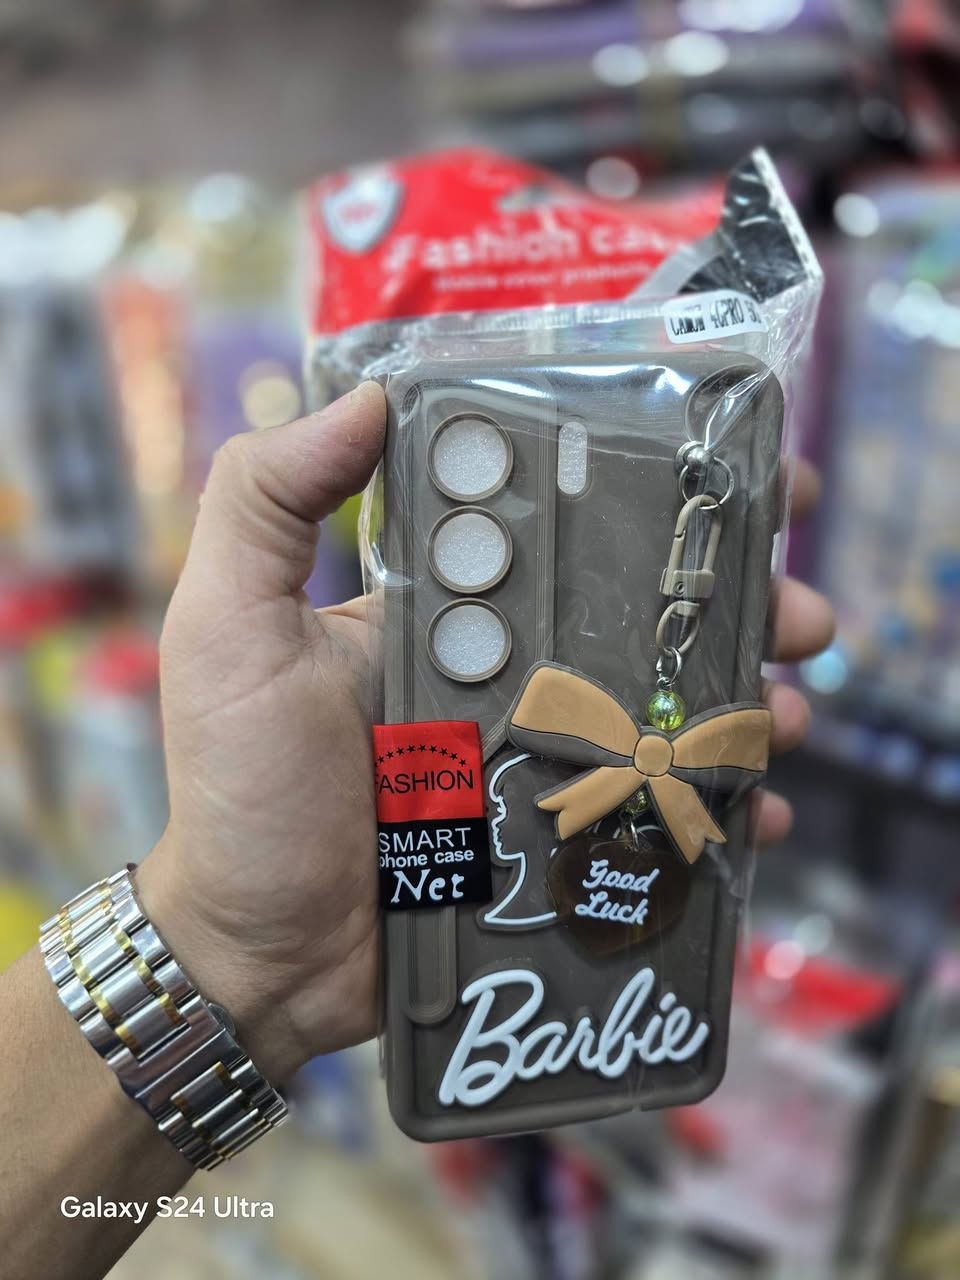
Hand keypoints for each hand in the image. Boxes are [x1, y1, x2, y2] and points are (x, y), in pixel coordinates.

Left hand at [138, 385, 831, 1084]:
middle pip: (641, 616)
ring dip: (746, 702)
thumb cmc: (242, 787)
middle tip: (800, 611)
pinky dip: (723, 811)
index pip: (562, 526)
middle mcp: (509, 667)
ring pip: (669, 710)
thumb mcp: (230, 628)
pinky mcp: (565, 838)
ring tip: (790, 710)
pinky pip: (661, 812)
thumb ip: (265, 503)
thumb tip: (367, 397)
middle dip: (734, 602)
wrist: (263, 950)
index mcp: (452, 606)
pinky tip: (765, 810)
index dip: (652, 493)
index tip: (735, 473)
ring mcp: (545, 756)